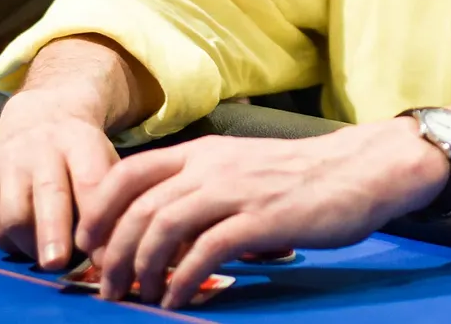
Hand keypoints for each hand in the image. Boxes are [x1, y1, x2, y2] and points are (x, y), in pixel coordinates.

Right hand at [0, 88, 119, 271]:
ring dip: (32, 246)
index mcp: (80, 140)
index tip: (98, 252)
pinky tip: (27, 243)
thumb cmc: (81, 153)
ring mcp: (7, 158)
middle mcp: (41, 146)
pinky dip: (10, 243)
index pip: (89, 182)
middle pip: (48, 195)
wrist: (40, 116)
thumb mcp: (105, 161)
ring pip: (14, 214)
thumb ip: (109, 199)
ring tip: (49, 258)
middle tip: (58, 264)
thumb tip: (108, 251)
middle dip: (54, 234)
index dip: (94, 220)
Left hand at [76, 117, 445, 308]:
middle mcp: (212, 166)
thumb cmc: (303, 176)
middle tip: (107, 285)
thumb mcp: (243, 169)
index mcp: (204, 151)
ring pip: (164, 225)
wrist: (360, 169)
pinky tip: (177, 298)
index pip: (130, 172)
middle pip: (139, 206)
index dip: (100, 209)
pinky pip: (206, 251)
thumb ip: (204, 188)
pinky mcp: (261, 219)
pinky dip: (183, 278)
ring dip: (140, 266)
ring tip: (135, 296)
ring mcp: (236, 190)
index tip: (89, 243)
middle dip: (113, 251)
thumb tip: (165, 228)